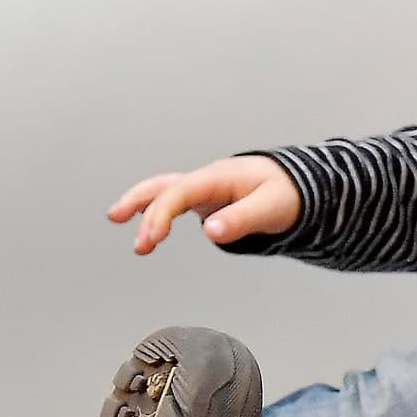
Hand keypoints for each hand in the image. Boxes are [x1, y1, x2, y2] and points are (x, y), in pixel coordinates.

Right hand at [108, 155, 301, 254]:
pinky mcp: (206, 199)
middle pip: (163, 187)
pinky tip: (149, 230)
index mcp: (219, 178)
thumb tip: (211, 231)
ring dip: (141, 206)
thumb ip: (242, 219)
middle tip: (130, 234)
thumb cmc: (287, 193)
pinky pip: (173, 201)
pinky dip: (157, 212)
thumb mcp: (271, 207)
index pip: (180, 192)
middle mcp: (207, 180)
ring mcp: (204, 189)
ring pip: (164, 191)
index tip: (152, 238)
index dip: (161, 214)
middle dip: (141, 207)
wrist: (298, 186)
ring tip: (118, 221)